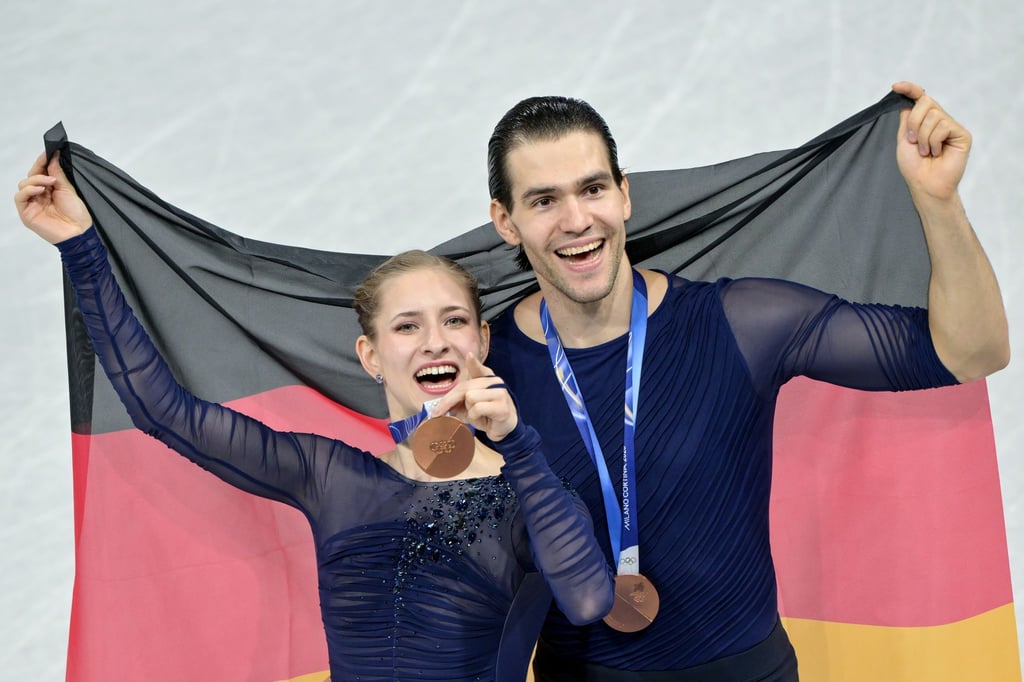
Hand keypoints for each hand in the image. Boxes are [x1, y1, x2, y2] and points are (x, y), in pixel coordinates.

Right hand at [14, 151, 91, 243]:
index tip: (48, 153)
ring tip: (50, 183)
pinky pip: (20, 197)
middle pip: (30, 177)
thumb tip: (53, 157)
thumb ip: (58, 173)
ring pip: (23, 185)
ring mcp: (31, 204)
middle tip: (50, 170)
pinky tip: (40, 190)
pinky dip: (28, 190)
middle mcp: (39, 196)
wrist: (79, 231)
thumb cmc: (77, 214)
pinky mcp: (26, 213)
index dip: (42, 162)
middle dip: (39, 171)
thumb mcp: (67, 189)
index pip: (39, 173)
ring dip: (36, 180)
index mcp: (49, 190)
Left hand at [430, 354, 518, 441]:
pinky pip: (477, 408)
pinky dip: (474, 417)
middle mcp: (495, 382)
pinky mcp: (502, 407)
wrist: (503, 430)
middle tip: (437, 413)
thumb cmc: (485, 415)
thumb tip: (442, 404)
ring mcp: (500, 393)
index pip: (479, 369)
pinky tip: (483, 419)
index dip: (473, 363)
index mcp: (487, 378)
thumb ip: (458, 399)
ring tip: (476, 415)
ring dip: (468, 411)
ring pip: (470, 397)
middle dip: (448, 401)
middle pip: (464, 387)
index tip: (469, 356)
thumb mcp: (469, 406)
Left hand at [892, 81, 970, 201]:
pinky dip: (934, 141)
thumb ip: (906, 119)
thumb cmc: (914, 166)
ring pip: (934, 115)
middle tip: (912, 141)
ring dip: (922, 136)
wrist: (924, 184)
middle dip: (913, 122)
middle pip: (925, 102)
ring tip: (926, 152)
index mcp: (925, 121)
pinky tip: (936, 153)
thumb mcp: (904, 139)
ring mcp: (951, 126)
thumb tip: (906, 100)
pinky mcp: (962, 134)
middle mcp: (939, 120)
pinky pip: (943, 126)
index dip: (910, 89)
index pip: (920, 98)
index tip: (896, 86)